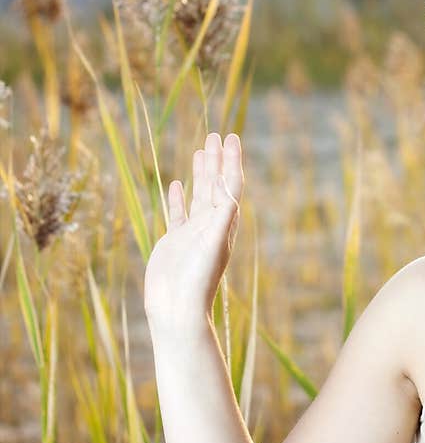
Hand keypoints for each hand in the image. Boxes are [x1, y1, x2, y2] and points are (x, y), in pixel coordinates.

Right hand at [144, 132, 243, 332]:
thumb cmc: (198, 279)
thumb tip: (232, 189)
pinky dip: (178, 197)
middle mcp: (212, 225)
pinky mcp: (175, 241)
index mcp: (225, 223)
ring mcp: (193, 232)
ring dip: (201, 173)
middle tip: (217, 134)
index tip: (232, 137)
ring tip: (200, 149)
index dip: (232, 160)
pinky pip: (178, 212)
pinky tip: (177, 183)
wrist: (178, 309)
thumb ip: (221, 217)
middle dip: (217, 159)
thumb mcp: (212, 244)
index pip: (231, 184)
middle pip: (217, 184)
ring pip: (199, 194)